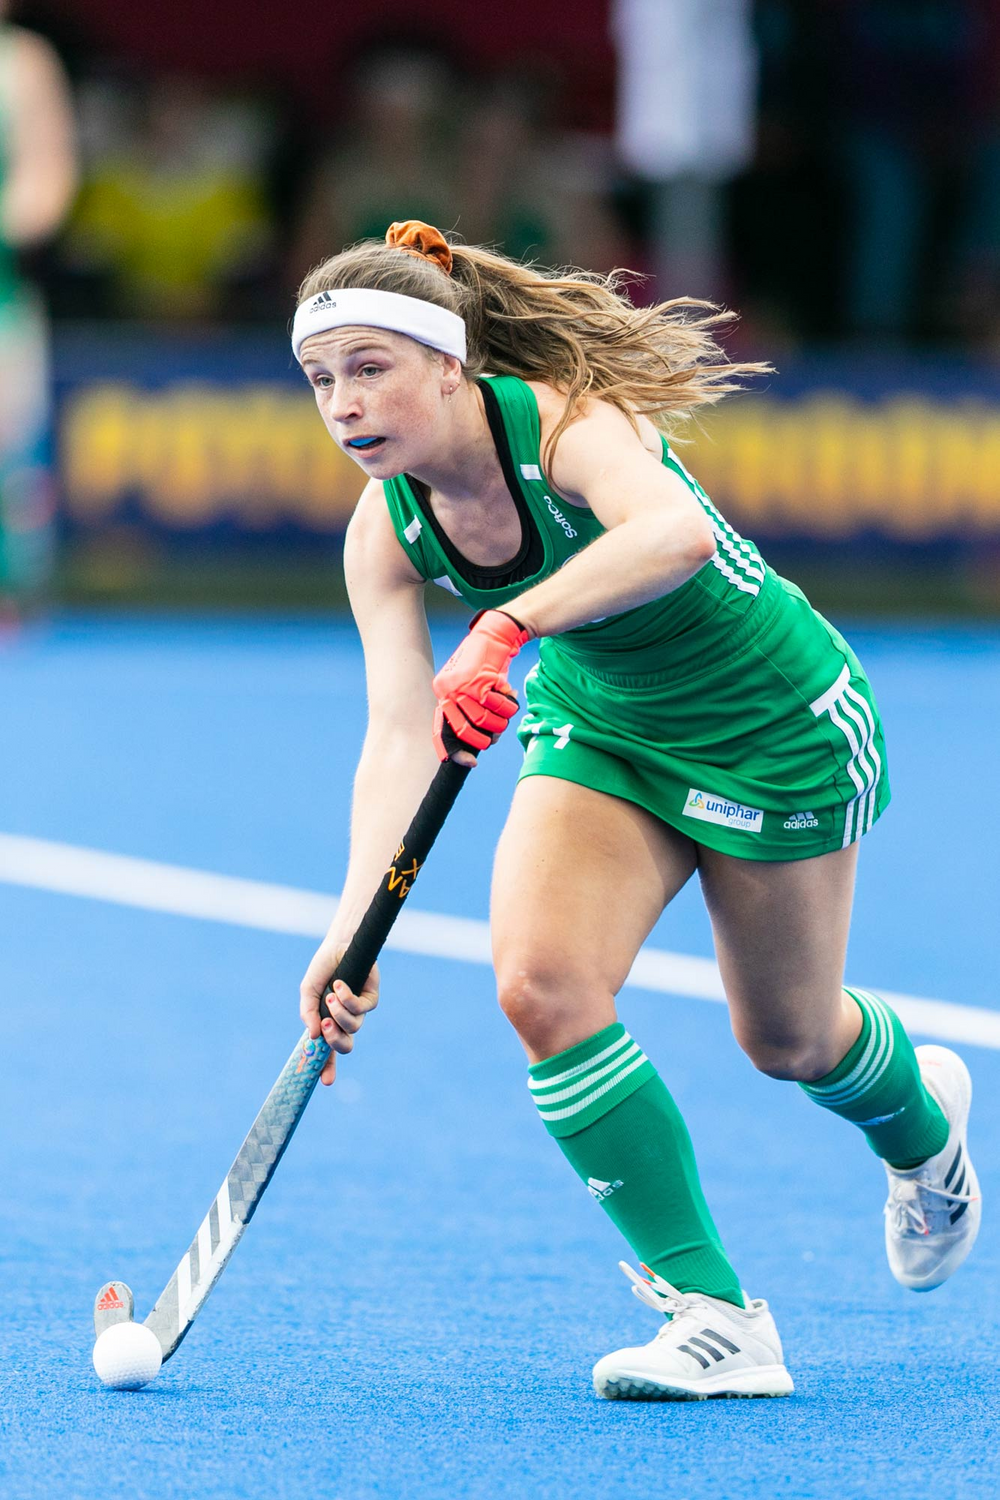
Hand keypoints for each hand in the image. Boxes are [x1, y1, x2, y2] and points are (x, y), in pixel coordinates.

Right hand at [300, 936, 379, 1085]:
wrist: (338, 945)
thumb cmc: (322, 969)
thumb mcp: (308, 991)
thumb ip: (308, 1012)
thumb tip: (312, 1035)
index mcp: (328, 1023)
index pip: (328, 1051)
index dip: (327, 1068)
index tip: (325, 1082)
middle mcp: (344, 1020)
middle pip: (345, 1045)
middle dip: (335, 1041)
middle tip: (325, 1028)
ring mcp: (359, 1011)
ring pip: (353, 1027)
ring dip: (339, 1014)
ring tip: (330, 996)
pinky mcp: (372, 998)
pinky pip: (361, 1008)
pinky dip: (347, 998)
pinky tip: (339, 984)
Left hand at [432, 609, 531, 760]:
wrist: (495, 633)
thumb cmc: (488, 663)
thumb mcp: (474, 684)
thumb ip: (473, 707)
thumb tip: (485, 737)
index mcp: (441, 693)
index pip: (440, 729)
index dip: (452, 750)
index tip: (468, 763)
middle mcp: (445, 690)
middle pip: (464, 731)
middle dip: (483, 738)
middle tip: (495, 736)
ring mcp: (459, 686)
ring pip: (483, 720)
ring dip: (500, 719)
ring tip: (507, 711)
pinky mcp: (476, 680)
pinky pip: (495, 705)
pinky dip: (507, 703)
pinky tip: (510, 694)